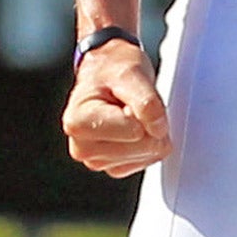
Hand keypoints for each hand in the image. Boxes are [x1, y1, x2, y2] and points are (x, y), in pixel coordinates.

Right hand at [62, 40, 171, 178]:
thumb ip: (145, 101)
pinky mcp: (111, 166)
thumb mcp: (131, 74)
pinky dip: (149, 144)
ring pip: (145, 156)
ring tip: (133, 113)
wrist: (106, 71)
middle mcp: (81, 147)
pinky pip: (144, 161)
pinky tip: (137, 126)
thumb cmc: (112, 70)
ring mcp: (96, 160)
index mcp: (78, 123)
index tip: (131, 95)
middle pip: (140, 147)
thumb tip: (158, 130)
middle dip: (149, 124)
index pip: (134, 131)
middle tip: (134, 104)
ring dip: (151, 133)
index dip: (145, 112)